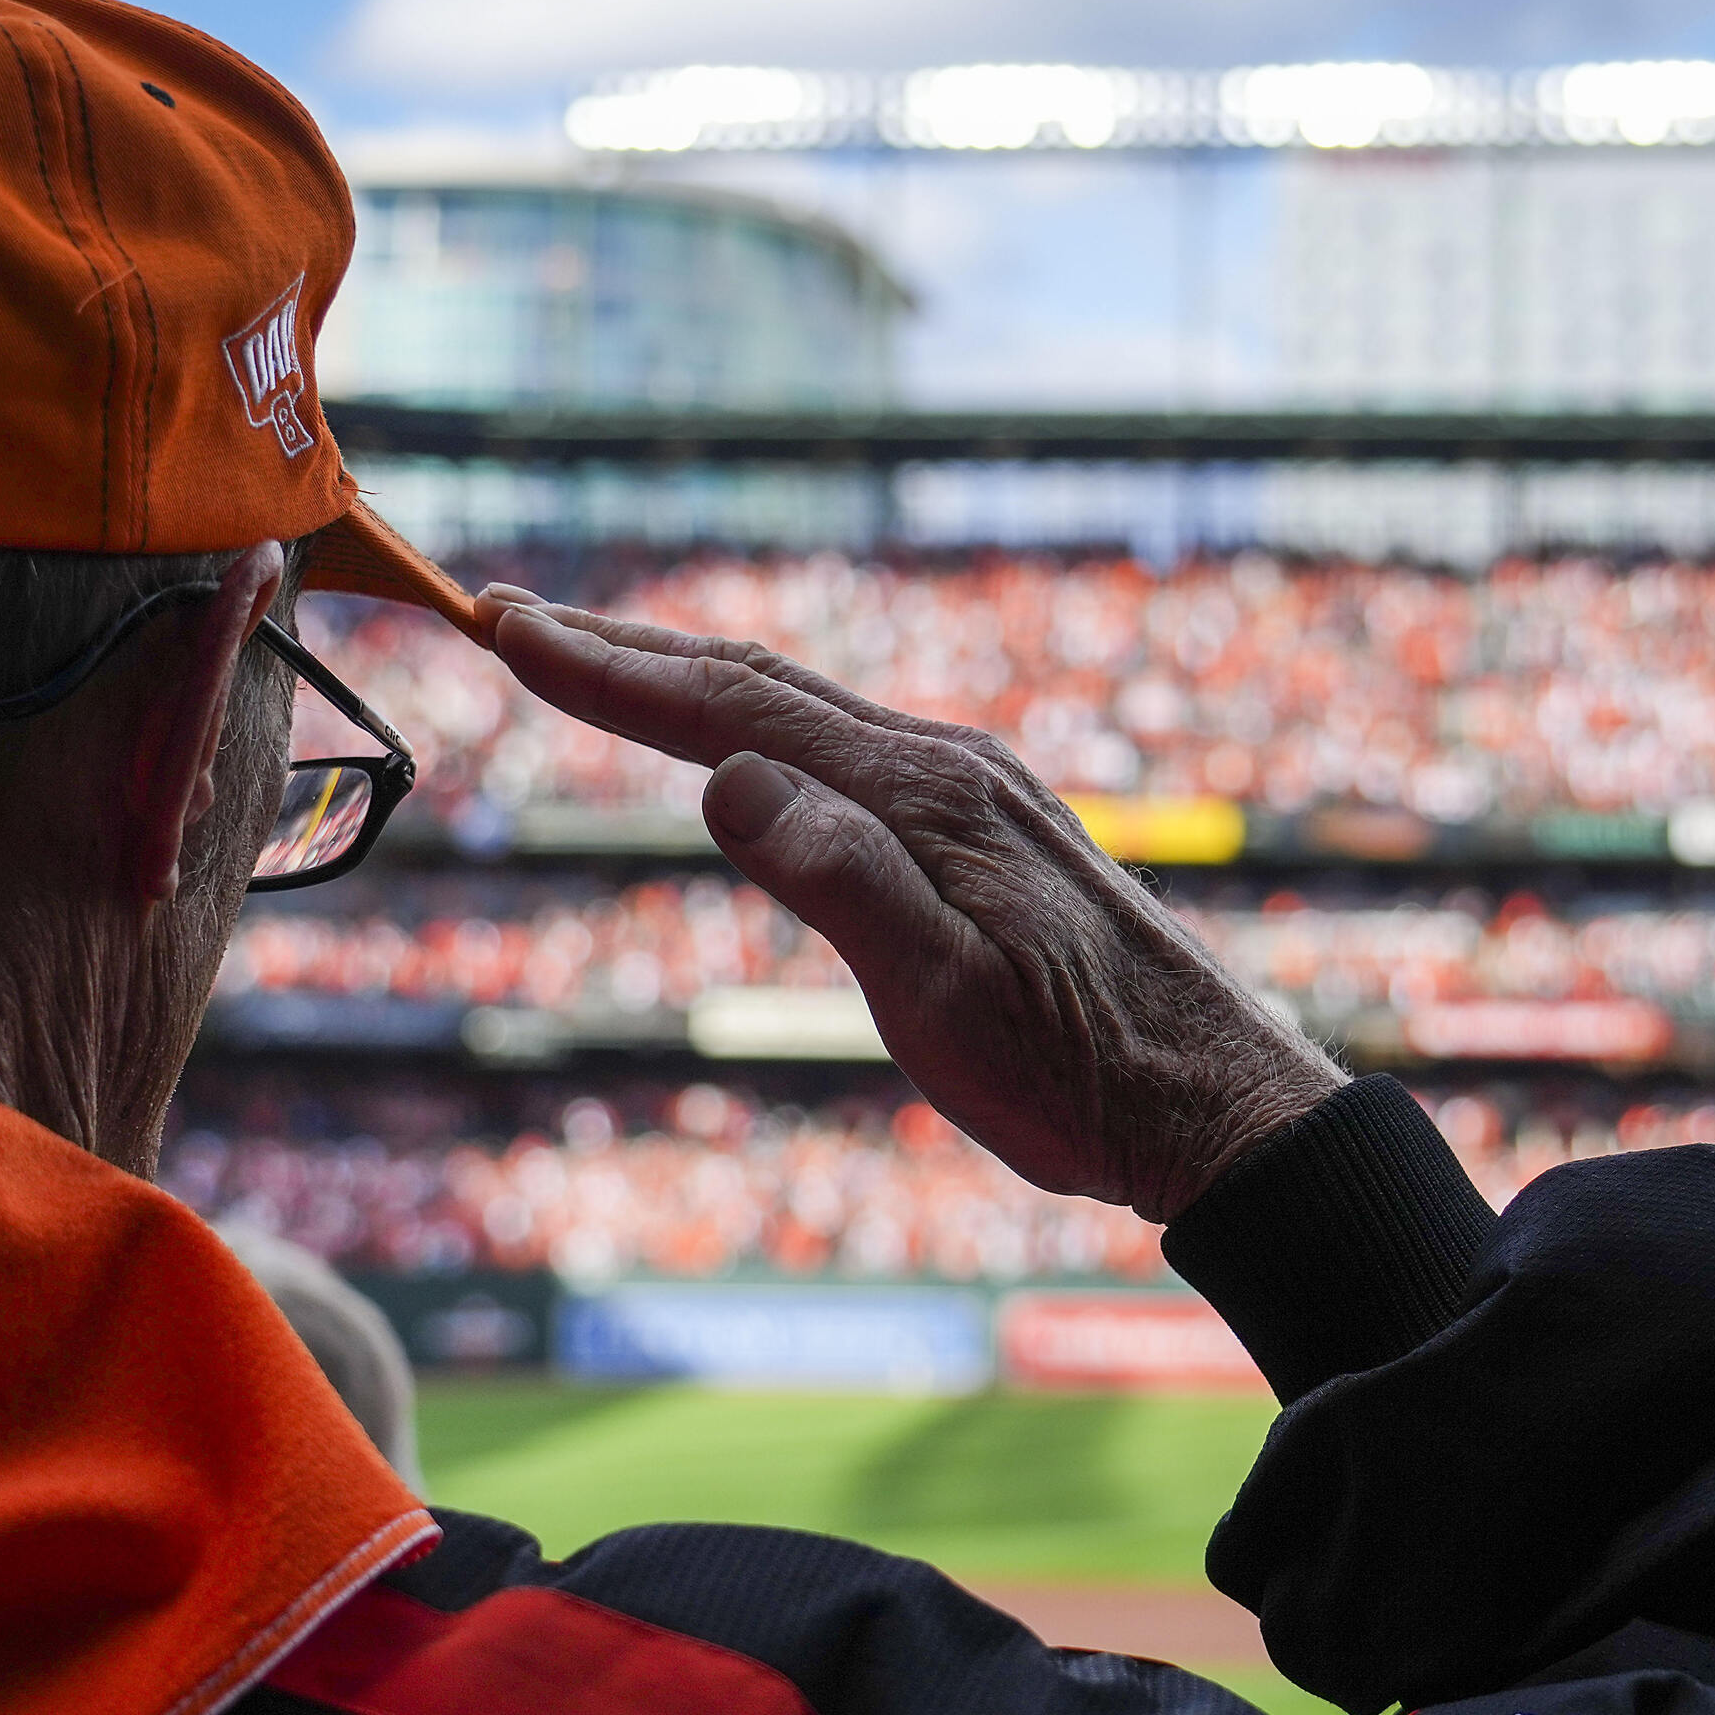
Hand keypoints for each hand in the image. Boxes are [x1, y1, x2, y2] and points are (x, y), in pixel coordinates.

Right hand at [482, 590, 1341, 1221]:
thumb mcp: (946, 996)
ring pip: (802, 706)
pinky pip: (843, 742)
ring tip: (600, 657)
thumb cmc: (1080, 1071)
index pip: (730, 711)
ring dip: (690, 674)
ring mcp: (970, 793)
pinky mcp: (986, 830)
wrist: (1213, 1102)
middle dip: (626, 647)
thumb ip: (839, 881)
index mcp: (918, 796)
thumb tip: (723, 779)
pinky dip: (759, 720)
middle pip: (757, 680)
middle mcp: (944, 767)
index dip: (606, 672)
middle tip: (508, 611)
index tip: (501, 626)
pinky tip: (749, 744)